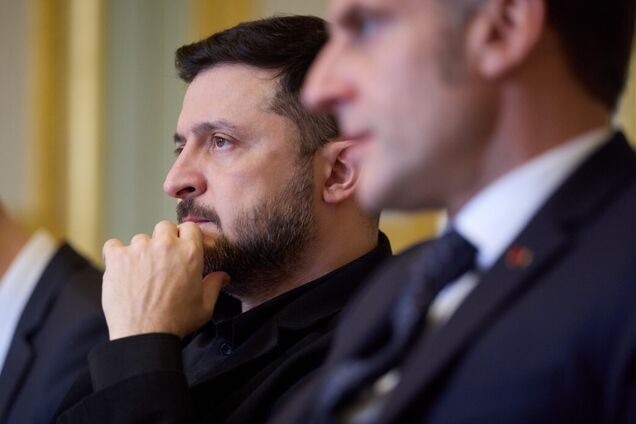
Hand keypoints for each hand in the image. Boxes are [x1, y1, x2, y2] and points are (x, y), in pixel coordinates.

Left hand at [102, 220, 227, 339]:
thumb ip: (214, 285)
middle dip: (164, 240)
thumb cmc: (176, 322)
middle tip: (161, 260)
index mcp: (190, 253)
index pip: (189, 227)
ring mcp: (139, 250)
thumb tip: (223, 276)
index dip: (185, 237)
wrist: (144, 336)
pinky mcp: (117, 258)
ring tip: (141, 273)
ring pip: (140, 239)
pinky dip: (116, 255)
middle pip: (164, 227)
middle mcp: (165, 246)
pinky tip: (122, 269)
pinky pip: (113, 245)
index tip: (181, 247)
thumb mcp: (205, 306)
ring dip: (141, 251)